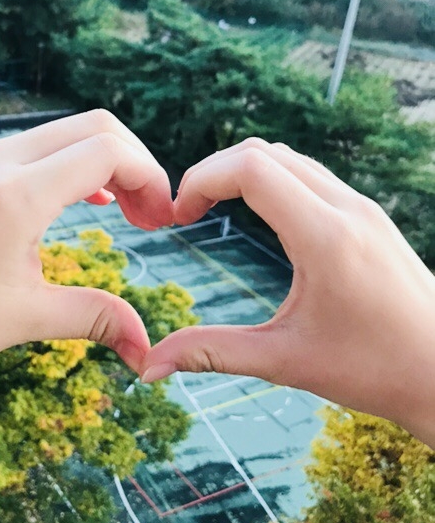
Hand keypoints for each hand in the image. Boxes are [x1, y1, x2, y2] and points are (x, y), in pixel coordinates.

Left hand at [0, 109, 173, 380]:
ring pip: (65, 132)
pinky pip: (35, 147)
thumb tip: (147, 351)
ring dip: (105, 162)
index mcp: (17, 195)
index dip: (151, 178)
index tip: (162, 223)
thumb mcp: (22, 319)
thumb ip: (95, 319)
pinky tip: (84, 199)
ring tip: (126, 212)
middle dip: (137, 164)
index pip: (109, 150)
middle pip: (95, 126)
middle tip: (152, 218)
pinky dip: (72, 164)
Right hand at [139, 138, 434, 447]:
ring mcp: (362, 208)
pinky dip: (272, 180)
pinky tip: (257, 217)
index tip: (177, 216)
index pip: (251, 168)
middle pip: (264, 151)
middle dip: (214, 172)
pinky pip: (311, 175)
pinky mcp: (369, 216)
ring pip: (289, 158)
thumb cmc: (373, 371)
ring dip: (243, 171)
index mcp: (325, 237)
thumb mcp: (285, 362)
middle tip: (186, 212)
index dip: (201, 179)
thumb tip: (148, 366)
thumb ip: (212, 353)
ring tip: (213, 210)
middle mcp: (347, 209)